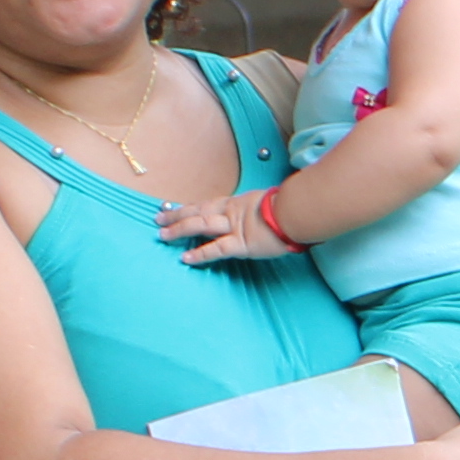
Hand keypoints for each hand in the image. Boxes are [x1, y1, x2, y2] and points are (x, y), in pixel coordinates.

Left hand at [160, 193, 294, 264]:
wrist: (300, 211)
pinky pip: (217, 249)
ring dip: (180, 229)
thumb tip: (261, 215)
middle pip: (198, 211)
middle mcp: (232, 212)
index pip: (207, 204)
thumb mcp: (269, 203)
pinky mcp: (242, 244)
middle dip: (176, 215)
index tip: (172, 209)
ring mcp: (236, 227)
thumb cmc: (291, 207)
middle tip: (158, 219)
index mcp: (238, 202)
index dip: (188, 207)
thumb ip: (258, 209)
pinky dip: (200, 253)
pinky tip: (185, 257)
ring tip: (162, 236)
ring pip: (201, 225)